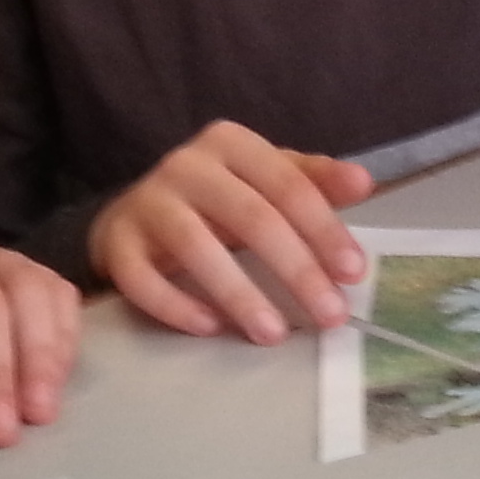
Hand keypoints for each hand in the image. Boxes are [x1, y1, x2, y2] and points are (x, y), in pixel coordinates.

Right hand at [86, 121, 372, 343]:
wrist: (134, 215)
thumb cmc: (217, 200)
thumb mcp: (266, 180)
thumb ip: (314, 181)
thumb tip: (364, 183)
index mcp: (231, 143)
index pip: (287, 185)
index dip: (323, 229)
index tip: (352, 273)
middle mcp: (186, 164)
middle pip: (250, 217)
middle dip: (296, 269)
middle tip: (330, 315)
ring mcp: (146, 202)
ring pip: (195, 246)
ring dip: (239, 294)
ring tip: (274, 334)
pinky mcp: (115, 243)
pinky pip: (142, 279)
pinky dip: (176, 306)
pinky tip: (210, 329)